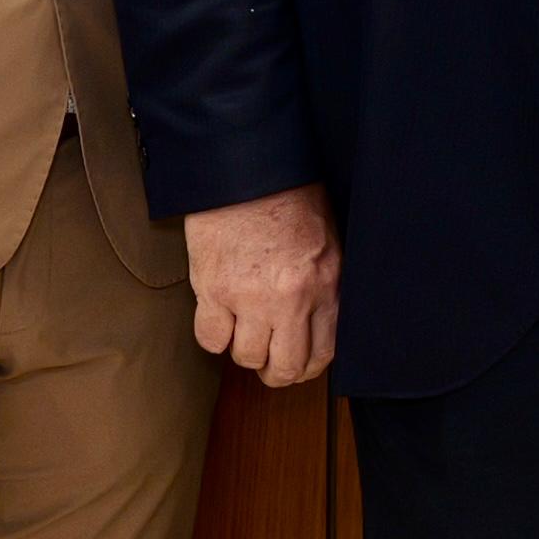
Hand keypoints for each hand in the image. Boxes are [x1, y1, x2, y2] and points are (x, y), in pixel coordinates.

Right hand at [186, 183, 339, 387]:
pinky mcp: (214, 289)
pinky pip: (211, 340)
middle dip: (275, 372)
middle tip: (267, 361)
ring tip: (242, 329)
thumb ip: (324, 283)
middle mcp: (291, 298)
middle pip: (285, 368)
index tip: (296, 364)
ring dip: (243, 349)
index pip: (323, 353)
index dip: (307, 367)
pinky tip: (218, 317)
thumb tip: (319, 322)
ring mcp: (251, 297)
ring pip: (247, 357)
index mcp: (325, 284)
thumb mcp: (328, 238)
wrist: (244, 166)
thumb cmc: (288, 193)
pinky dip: (213, 335)